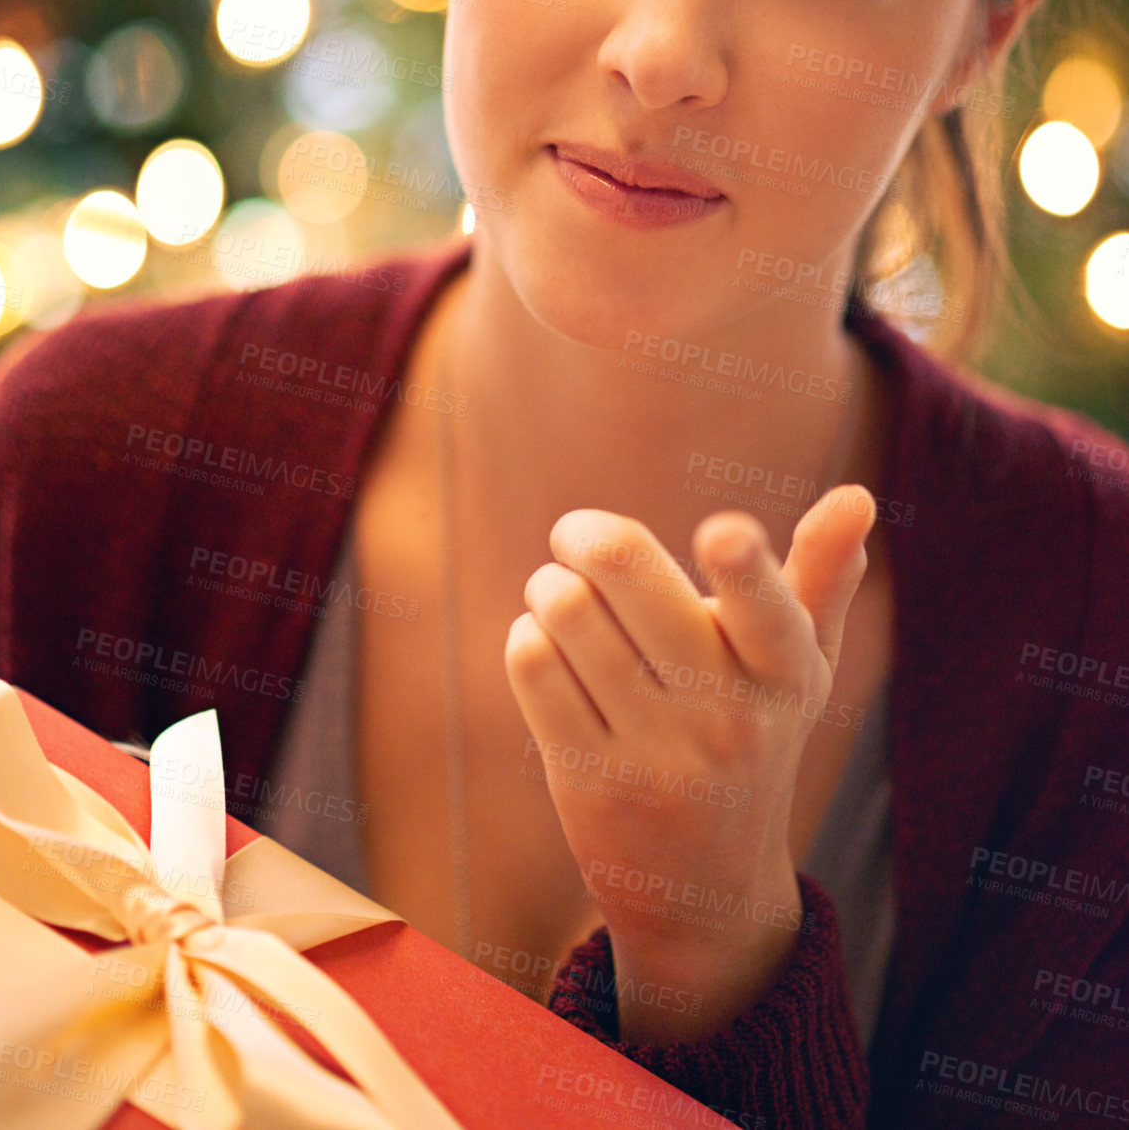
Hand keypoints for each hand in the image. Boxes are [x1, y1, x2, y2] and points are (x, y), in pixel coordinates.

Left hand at [504, 486, 875, 1041]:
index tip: (724, 533)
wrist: (710, 893)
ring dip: (550, 587)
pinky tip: (550, 653)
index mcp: (787, 670)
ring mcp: (659, 755)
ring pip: (565, 609)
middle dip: (584, 535)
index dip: (744, 568)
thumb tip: (859, 495)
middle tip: (577, 537)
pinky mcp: (592, 784)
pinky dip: (529, 638)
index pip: (771, 612)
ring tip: (562, 597)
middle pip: (623, 568)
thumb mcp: (800, 668)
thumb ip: (824, 575)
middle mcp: (729, 716)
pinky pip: (533, 664)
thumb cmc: (755, 738)